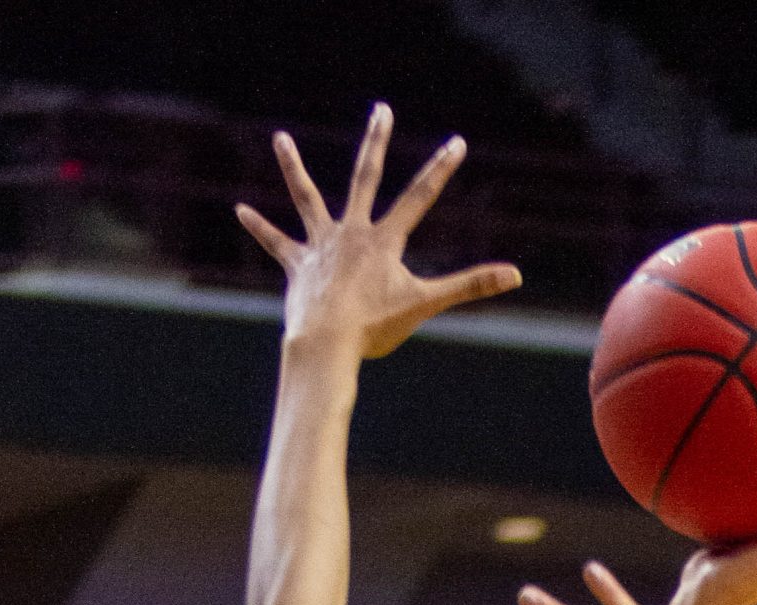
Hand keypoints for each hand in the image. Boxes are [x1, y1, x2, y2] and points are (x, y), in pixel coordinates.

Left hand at [236, 103, 519, 360]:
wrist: (327, 342)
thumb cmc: (375, 328)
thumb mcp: (426, 304)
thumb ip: (471, 285)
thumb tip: (516, 275)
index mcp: (384, 240)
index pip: (420, 197)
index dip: (441, 170)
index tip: (456, 143)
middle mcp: (351, 232)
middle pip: (365, 177)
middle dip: (377, 142)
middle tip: (381, 110)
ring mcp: (321, 245)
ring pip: (307, 197)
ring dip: (293, 167)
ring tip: (280, 139)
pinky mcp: (297, 265)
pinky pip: (276, 242)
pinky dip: (259, 227)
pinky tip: (240, 210)